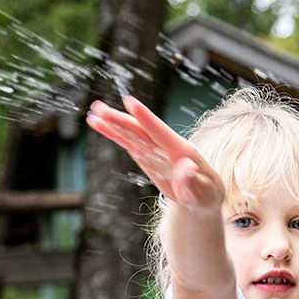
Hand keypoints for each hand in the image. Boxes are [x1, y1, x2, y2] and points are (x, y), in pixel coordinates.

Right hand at [84, 95, 222, 211]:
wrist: (201, 196)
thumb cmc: (205, 195)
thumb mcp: (203, 194)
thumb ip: (193, 181)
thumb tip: (186, 167)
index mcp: (182, 150)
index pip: (160, 132)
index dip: (146, 118)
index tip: (130, 102)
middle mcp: (166, 145)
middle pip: (140, 130)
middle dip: (121, 119)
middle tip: (99, 108)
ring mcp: (154, 149)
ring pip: (131, 133)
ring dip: (112, 123)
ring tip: (93, 113)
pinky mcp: (145, 155)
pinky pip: (127, 143)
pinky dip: (113, 134)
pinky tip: (98, 125)